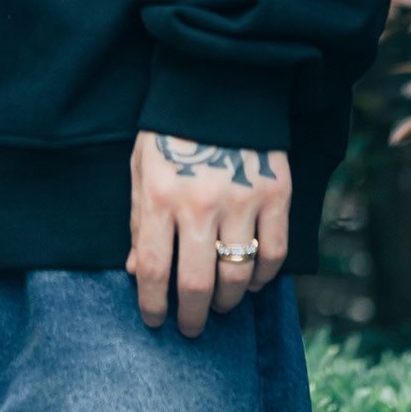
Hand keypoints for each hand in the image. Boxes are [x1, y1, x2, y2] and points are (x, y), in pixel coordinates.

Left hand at [127, 130, 289, 337]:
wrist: (219, 84)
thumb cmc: (172, 130)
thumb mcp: (142, 168)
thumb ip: (137, 220)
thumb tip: (135, 271)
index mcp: (159, 196)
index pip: (153, 269)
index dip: (152, 304)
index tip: (153, 320)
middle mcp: (199, 204)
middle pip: (196, 284)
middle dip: (191, 316)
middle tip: (189, 327)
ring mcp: (241, 200)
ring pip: (236, 275)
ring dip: (227, 301)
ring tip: (219, 305)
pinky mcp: (275, 194)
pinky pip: (273, 254)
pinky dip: (263, 277)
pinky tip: (251, 281)